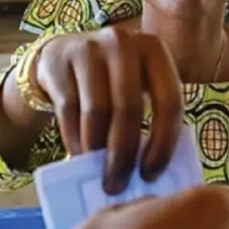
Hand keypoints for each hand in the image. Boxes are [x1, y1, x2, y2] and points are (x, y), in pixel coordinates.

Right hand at [34, 27, 184, 191]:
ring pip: (97, 111)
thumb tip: (150, 172)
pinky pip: (69, 111)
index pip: (170, 101)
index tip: (149, 175)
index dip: (163, 143)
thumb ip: (150, 114)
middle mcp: (123, 43)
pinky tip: (79, 155)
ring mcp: (88, 49)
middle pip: (129, 107)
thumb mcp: (137, 85)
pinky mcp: (59, 62)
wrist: (63, 54)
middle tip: (117, 185)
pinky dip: (75, 139)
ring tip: (98, 174)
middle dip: (123, 154)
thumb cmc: (110, 81)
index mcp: (155, 50)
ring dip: (97, 151)